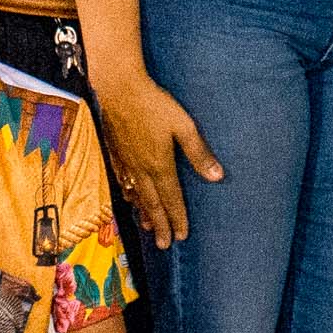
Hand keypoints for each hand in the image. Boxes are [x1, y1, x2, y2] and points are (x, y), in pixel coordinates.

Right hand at [99, 69, 223, 244]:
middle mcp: (141, 169)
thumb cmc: (154, 104)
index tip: (182, 236)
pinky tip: (129, 198)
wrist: (118, 88)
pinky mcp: (116, 152)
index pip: (171, 199)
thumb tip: (216, 177)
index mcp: (159, 165)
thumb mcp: (183, 126)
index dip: (178, 219)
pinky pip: (123, 181)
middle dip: (159, 225)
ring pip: (136, 195)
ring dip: (144, 213)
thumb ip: (198, 153)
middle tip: (164, 245)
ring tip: (148, 228)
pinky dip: (128, 194)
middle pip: (152, 203)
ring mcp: (126, 161)